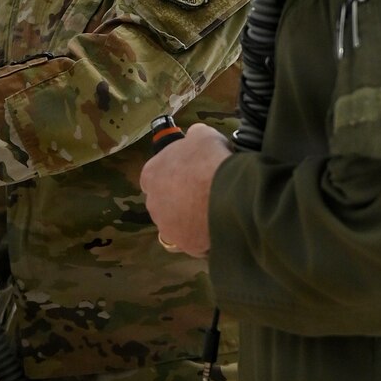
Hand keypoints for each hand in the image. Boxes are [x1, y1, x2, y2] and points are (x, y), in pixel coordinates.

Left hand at [139, 122, 231, 256]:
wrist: (228, 195)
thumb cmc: (210, 160)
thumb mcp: (203, 135)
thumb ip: (193, 137)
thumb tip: (193, 138)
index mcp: (151, 174)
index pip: (153, 176)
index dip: (171, 174)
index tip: (188, 174)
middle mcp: (152, 203)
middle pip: (163, 201)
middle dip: (179, 198)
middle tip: (203, 192)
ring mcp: (167, 227)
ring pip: (176, 223)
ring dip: (188, 219)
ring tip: (212, 211)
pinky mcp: (184, 245)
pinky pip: (192, 241)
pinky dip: (201, 236)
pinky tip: (217, 227)